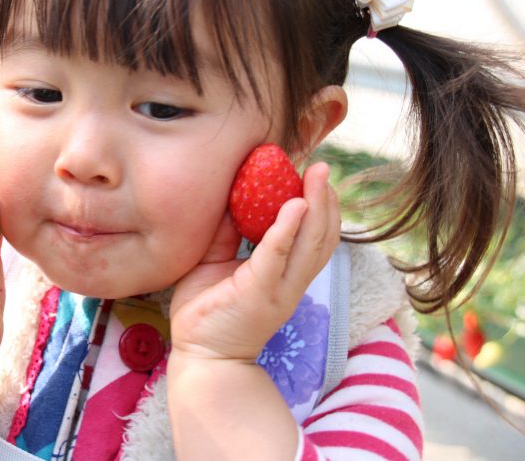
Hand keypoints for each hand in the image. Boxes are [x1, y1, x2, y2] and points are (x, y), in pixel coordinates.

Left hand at [169, 162, 339, 361]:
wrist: (199, 357)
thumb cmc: (206, 311)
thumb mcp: (216, 262)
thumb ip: (227, 234)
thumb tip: (229, 198)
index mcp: (284, 275)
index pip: (313, 238)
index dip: (319, 208)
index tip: (313, 176)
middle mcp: (290, 282)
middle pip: (321, 237)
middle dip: (325, 200)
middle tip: (322, 167)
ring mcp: (279, 289)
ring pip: (310, 244)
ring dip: (317, 207)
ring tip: (317, 176)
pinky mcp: (259, 294)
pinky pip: (276, 256)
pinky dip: (287, 229)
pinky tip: (293, 205)